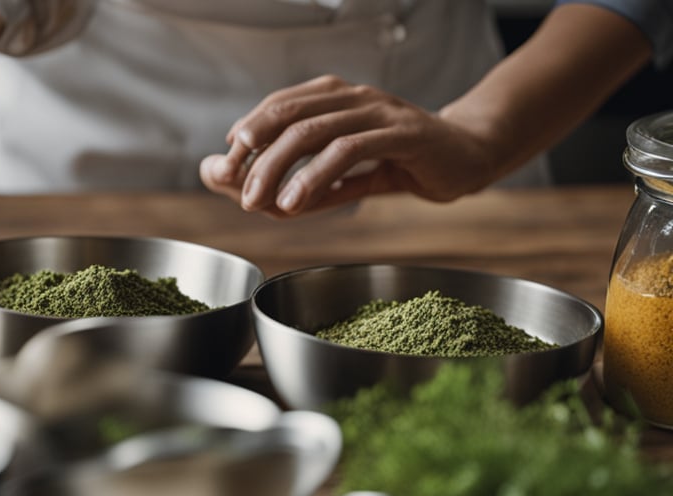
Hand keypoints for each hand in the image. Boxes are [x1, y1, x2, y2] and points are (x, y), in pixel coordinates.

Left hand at [200, 75, 501, 217]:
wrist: (468, 158)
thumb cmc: (402, 163)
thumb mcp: (344, 175)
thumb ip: (303, 185)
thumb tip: (251, 198)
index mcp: (336, 97)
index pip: (278, 107)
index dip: (246, 134)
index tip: (223, 165)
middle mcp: (353, 97)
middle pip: (287, 116)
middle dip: (254, 153)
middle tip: (233, 188)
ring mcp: (378, 111)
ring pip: (312, 131)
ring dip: (277, 168)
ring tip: (257, 201)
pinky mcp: (402, 133)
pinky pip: (348, 150)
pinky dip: (315, 176)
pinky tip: (295, 201)